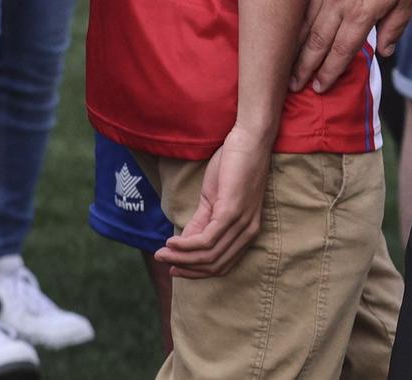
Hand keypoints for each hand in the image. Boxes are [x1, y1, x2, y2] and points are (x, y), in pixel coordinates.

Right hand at [154, 123, 272, 278]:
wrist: (248, 140)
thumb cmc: (234, 166)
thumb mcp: (215, 200)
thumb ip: (202, 222)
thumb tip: (183, 245)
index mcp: (248, 231)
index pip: (222, 265)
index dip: (197, 272)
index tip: (175, 269)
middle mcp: (249, 231)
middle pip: (215, 265)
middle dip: (186, 268)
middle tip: (163, 262)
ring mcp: (241, 223)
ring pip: (208, 256)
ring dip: (181, 258)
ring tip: (162, 253)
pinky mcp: (231, 212)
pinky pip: (205, 240)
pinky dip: (186, 246)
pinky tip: (172, 242)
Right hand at [290, 0, 411, 93]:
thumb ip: (395, 26)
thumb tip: (384, 52)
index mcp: (362, 12)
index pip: (341, 51)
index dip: (330, 72)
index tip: (320, 88)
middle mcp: (338, 4)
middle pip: (317, 43)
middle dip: (304, 68)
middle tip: (293, 87)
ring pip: (303, 25)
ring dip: (293, 49)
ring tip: (284, 66)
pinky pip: (300, 4)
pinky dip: (291, 23)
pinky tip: (285, 33)